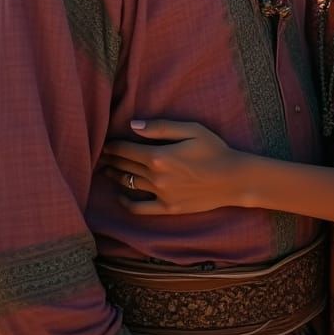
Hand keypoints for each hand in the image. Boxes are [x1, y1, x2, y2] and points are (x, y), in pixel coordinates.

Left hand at [101, 120, 248, 215]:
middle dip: (110, 159)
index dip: (112, 145)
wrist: (233, 179)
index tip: (104, 143)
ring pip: (129, 184)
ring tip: (108, 170)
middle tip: (100, 155)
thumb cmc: (214, 150)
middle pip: (125, 166)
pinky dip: (126, 202)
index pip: (126, 149)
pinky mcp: (167, 209)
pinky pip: (139, 208)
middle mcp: (156, 177)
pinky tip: (121, 195)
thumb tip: (133, 125)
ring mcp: (161, 195)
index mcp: (159, 156)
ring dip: (116, 176)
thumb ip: (160, 127)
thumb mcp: (191, 130)